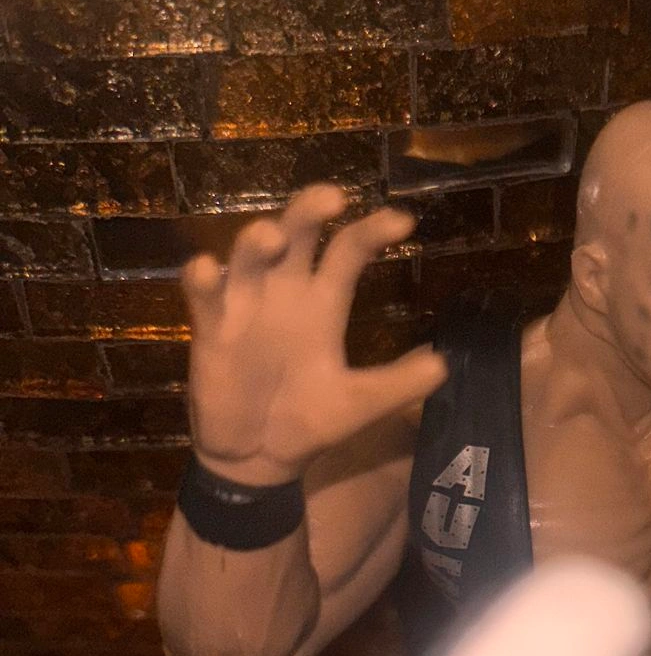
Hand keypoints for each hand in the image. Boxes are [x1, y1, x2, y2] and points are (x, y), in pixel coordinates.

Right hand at [183, 185, 447, 486]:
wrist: (260, 459)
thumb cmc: (308, 420)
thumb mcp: (359, 404)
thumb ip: (397, 384)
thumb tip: (443, 365)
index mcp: (323, 302)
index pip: (347, 251)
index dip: (371, 232)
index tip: (402, 221)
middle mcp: (285, 293)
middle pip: (296, 234)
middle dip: (309, 210)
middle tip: (332, 196)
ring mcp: (246, 307)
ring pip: (248, 256)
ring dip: (255, 241)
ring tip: (272, 237)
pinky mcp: (212, 331)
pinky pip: (204, 296)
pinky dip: (202, 279)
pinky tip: (208, 269)